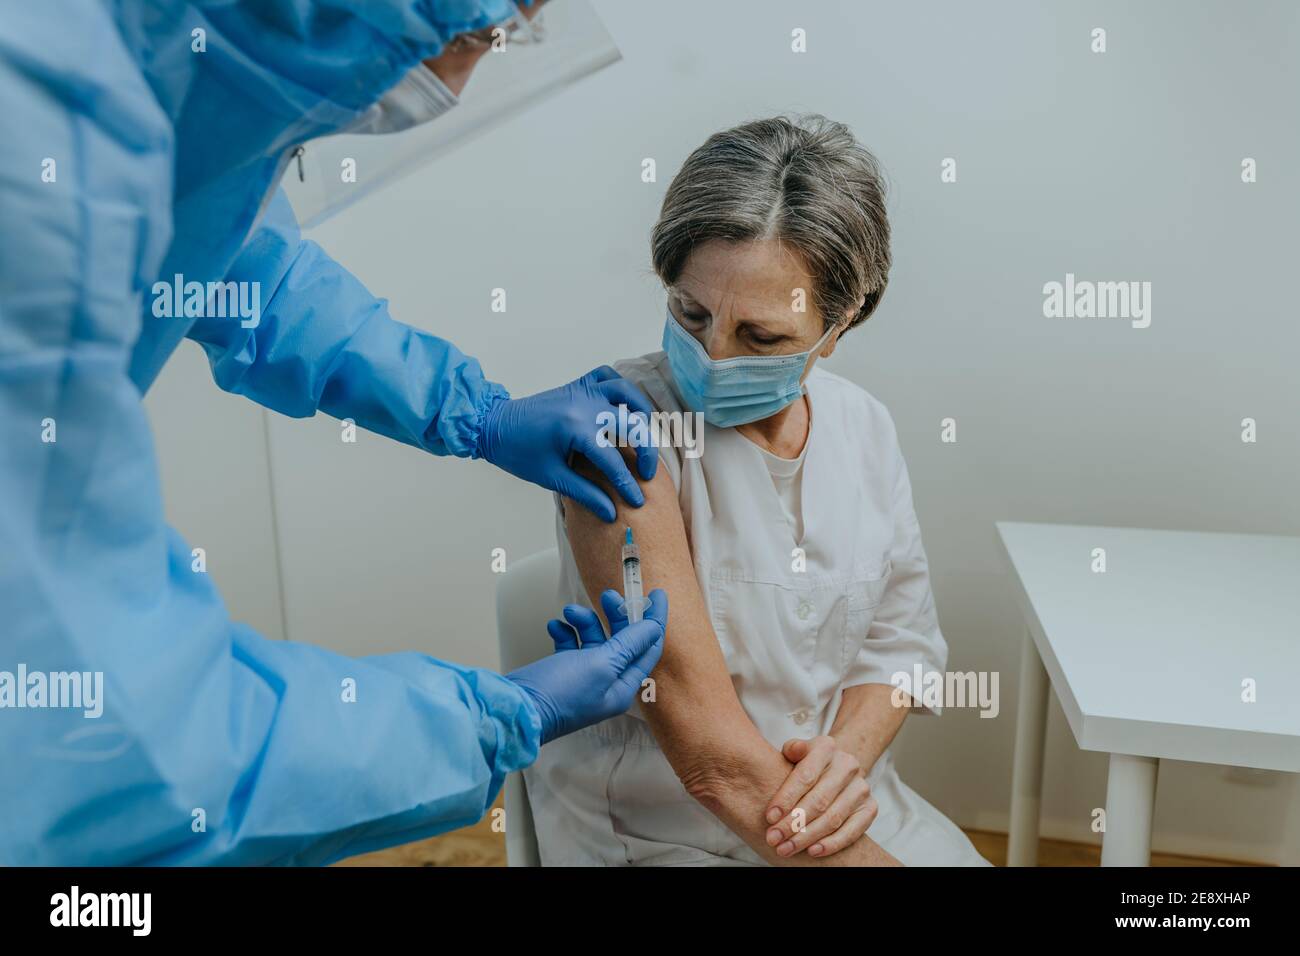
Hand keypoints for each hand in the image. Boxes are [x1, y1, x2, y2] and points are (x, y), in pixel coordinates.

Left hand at [475, 367, 657, 521]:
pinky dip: (620, 388)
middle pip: (632, 425)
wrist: (493, 425)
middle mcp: (584, 405)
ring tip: (646, 435)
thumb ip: (585, 494)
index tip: (637, 501)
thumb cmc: (517, 452)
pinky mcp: (577, 385)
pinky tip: (623, 406)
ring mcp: (582, 391)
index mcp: (576, 429)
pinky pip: (606, 376)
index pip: (613, 461)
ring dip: (642, 411)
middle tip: (647, 474)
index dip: (627, 484)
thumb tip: (611, 513)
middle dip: (646, 452)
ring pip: (626, 392)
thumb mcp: (552, 477)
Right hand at [507, 589, 667, 743]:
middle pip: (621, 640)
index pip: (648, 648)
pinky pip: (571, 644)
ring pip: (594, 639)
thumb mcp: (600, 664)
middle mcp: (606, 683)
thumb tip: (653, 627)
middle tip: (608, 595)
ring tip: (569, 611)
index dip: (654, 620)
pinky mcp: (562, 672)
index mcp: (622, 687)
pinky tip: (555, 626)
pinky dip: (565, 632)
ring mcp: (583, 677)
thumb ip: (629, 644)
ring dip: (584, 621)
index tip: (657, 593)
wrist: (515, 710)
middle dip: (615, 615)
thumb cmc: (559, 693)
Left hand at [763, 736, 877, 857]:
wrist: (837, 768)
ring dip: (807, 837)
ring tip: (786, 849)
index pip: (805, 776)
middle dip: (793, 823)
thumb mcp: (795, 751)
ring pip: (833, 818)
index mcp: (827, 747)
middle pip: (818, 801)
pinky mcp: (870, 808)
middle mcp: (848, 766)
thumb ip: (791, 750)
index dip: (786, 798)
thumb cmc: (808, 764)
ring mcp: (861, 788)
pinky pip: (852, 831)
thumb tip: (793, 751)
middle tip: (773, 838)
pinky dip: (832, 844)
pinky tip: (812, 851)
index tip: (769, 817)